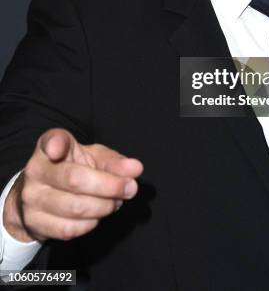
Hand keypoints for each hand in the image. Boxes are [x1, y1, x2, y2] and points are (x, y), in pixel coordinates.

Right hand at [3, 128, 143, 242]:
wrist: (46, 195)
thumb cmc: (75, 168)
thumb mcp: (95, 158)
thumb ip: (115, 162)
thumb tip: (136, 169)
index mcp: (49, 145)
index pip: (51, 141)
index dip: (55, 145)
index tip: (58, 149)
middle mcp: (36, 170)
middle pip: (75, 180)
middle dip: (110, 186)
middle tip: (130, 189)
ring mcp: (32, 198)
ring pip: (75, 208)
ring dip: (104, 207)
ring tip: (115, 202)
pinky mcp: (35, 223)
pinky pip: (69, 228)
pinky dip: (91, 223)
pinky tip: (97, 215)